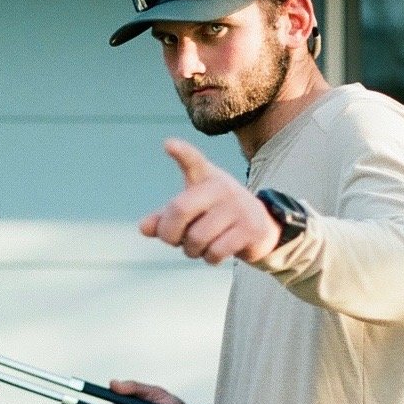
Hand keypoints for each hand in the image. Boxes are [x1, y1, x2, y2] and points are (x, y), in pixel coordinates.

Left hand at [140, 138, 280, 265]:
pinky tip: (215, 254)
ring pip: (197, 238)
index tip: (169, 145)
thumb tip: (143, 227)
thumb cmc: (215, 217)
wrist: (260, 228)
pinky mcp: (250, 229)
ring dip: (191, 251)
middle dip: (169, 234)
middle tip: (175, 241)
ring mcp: (238, 207)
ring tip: (199, 247)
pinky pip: (216, 252)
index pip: (193, 161)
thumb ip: (165, 218)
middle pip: (179, 210)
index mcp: (205, 177)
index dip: (182, 153)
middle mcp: (222, 187)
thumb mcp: (190, 213)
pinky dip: (209, 259)